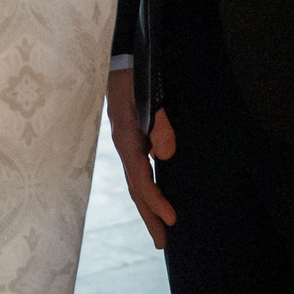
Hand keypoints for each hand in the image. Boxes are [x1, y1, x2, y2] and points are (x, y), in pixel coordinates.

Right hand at [106, 67, 176, 246]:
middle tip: (162, 243)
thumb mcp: (149, 95)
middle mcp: (124, 144)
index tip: (172, 221)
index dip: (156, 203)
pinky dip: (147, 186)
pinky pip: (138, 168)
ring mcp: (125, 139)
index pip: (141, 182)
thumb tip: (166, 156)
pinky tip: (155, 190)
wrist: (121, 51)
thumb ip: (160, 124)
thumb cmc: (136, 71)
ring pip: (136, 180)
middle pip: (136, 188)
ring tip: (160, 225)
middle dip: (149, 216)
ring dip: (148, 204)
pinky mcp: (130, 133)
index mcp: (127, 140)